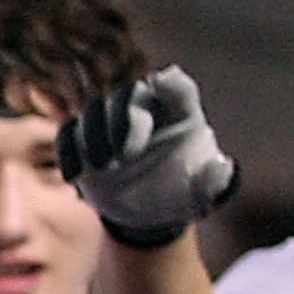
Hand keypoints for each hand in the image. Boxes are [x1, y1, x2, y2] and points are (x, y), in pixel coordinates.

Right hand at [58, 66, 237, 248]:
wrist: (150, 210)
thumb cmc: (183, 195)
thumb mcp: (205, 195)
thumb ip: (216, 182)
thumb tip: (224, 168)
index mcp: (181, 113)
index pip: (178, 88)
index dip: (171, 84)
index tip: (162, 83)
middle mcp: (145, 109)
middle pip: (128, 95)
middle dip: (122, 120)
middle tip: (123, 156)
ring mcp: (112, 122)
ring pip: (96, 110)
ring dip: (93, 136)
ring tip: (100, 168)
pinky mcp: (85, 140)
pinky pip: (69, 133)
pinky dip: (69, 152)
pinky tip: (76, 177)